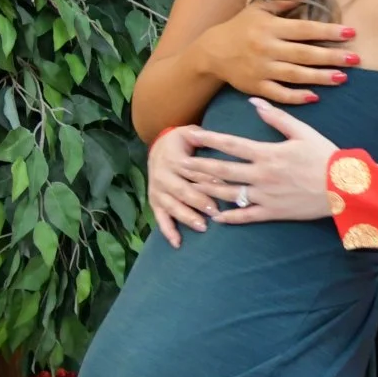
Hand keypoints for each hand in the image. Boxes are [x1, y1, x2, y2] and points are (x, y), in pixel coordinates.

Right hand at [147, 125, 233, 247]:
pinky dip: (168, 232)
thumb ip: (202, 136)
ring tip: (202, 226)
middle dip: (199, 201)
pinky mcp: (154, 203)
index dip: (207, 179)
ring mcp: (157, 191)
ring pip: (172, 206)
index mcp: (173, 159)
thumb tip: (214, 137)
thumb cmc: (181, 142)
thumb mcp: (189, 133)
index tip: (223, 187)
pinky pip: (160, 219)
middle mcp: (162, 176)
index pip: (192, 171)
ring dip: (186, 217)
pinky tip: (178, 243)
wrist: (158, 148)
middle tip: (215, 211)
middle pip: (182, 190)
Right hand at [199, 0, 357, 106]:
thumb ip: (283, 1)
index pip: (305, 29)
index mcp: (270, 27)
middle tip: (355, 59)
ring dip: (320, 77)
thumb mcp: (258, 9)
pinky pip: (279, 94)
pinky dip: (296, 97)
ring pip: (295, 75)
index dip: (328, 31)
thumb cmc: (239, 27)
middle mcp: (267, 48)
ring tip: (342, 78)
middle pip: (304, 54)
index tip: (351, 33)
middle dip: (331, 57)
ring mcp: (262, 69)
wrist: (211, 52)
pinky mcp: (256, 87)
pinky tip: (315, 96)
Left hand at [200, 97, 343, 223]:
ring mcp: (266, 196)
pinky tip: (215, 217)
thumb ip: (277, 118)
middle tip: (178, 165)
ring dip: (207, 191)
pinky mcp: (273, 212)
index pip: (231, 144)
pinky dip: (229, 218)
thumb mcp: (303, 132)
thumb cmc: (325, 156)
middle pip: (222, 171)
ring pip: (229, 194)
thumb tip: (255, 103)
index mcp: (268, 153)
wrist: (344, 188)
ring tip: (189, 188)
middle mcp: (262, 175)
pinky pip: (246, 216)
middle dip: (198, 167)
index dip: (209, 139)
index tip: (191, 134)